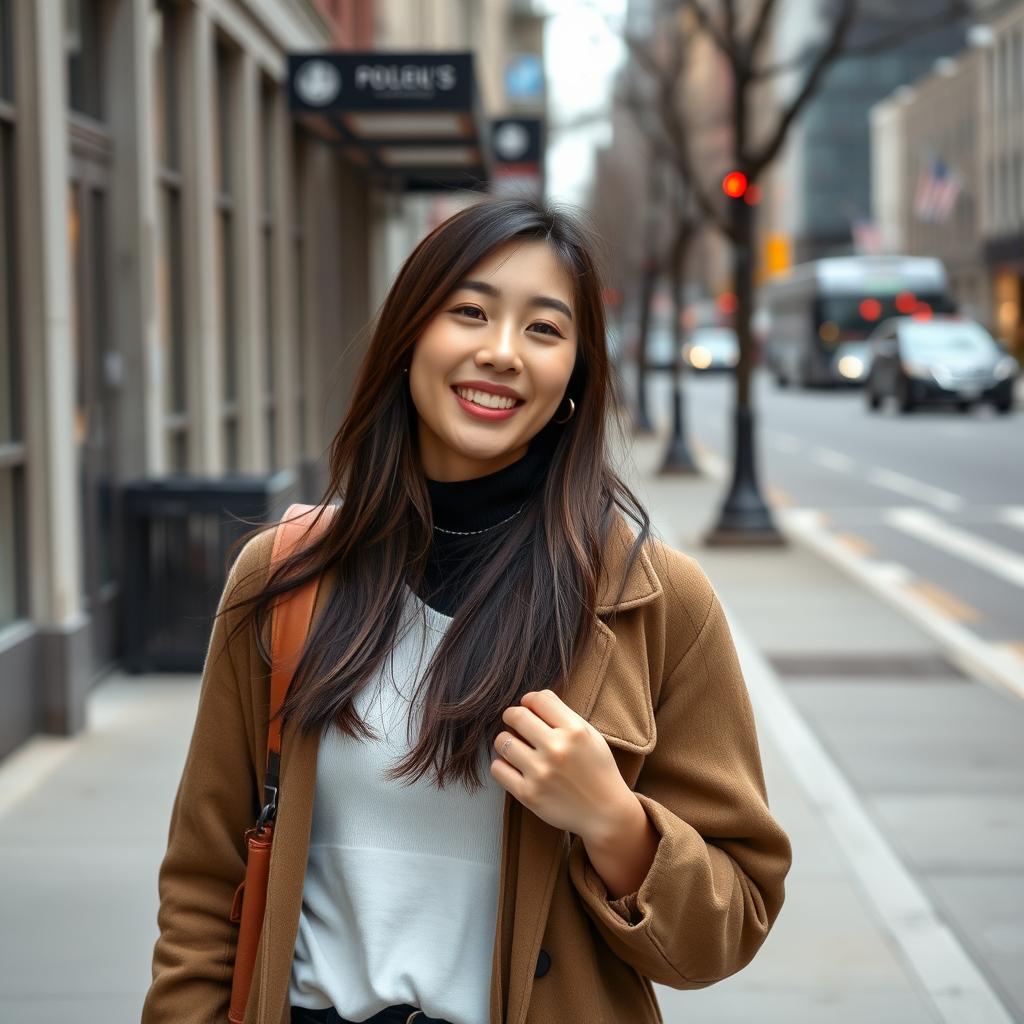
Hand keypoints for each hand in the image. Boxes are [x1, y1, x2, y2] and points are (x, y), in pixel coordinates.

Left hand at [490, 688, 632, 842]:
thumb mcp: (590, 735)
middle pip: (515, 716)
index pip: (537, 699)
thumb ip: (562, 715)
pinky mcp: (528, 795)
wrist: (606, 814)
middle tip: (516, 723)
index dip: (529, 700)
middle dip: (512, 716)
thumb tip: (530, 700)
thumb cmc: (597, 770)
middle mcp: (556, 749)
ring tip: (516, 747)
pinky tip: (514, 766)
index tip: (529, 708)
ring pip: (502, 741)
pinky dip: (502, 765)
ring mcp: (540, 773)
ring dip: (506, 741)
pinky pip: (497, 769)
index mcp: (574, 730)